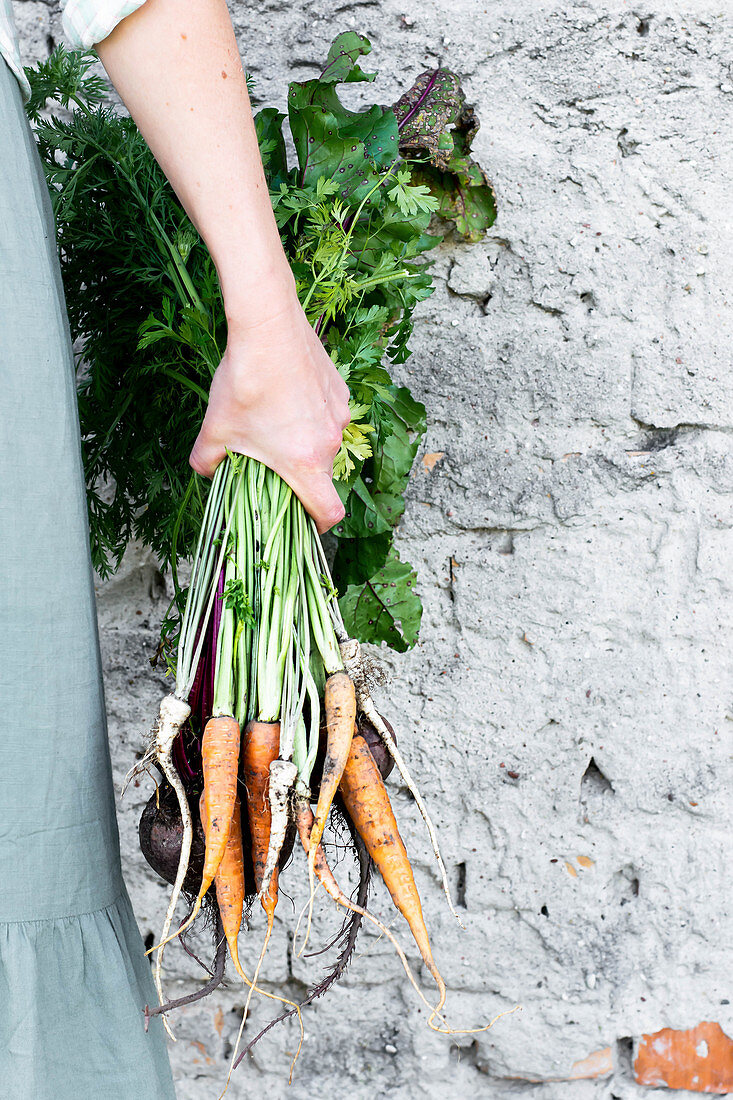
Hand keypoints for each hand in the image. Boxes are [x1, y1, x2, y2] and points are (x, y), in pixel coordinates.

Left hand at [189, 296, 350, 532]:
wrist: (268, 326)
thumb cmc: (244, 382)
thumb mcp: (214, 430)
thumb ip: (206, 463)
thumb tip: (207, 473)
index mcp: (305, 463)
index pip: (329, 512)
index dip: (317, 524)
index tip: (302, 520)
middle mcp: (330, 442)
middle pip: (321, 475)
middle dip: (298, 474)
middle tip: (269, 459)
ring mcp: (339, 415)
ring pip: (324, 442)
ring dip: (303, 442)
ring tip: (273, 420)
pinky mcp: (339, 390)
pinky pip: (327, 415)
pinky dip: (310, 415)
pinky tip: (285, 395)